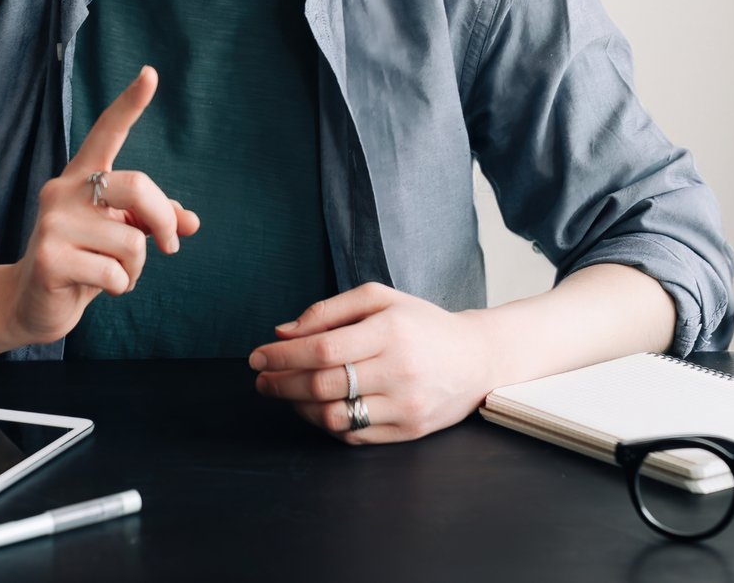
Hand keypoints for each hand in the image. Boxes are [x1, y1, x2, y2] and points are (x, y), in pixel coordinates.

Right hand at [1, 66, 199, 345]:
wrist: (30, 302)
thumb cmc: (84, 261)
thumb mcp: (121, 234)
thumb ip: (154, 221)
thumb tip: (192, 222)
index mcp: (81, 177)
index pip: (107, 132)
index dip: (130, 104)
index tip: (151, 74)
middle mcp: (63, 190)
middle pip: (136, 186)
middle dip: (163, 220)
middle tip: (170, 246)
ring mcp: (52, 223)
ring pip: (131, 240)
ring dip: (136, 267)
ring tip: (117, 274)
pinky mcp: (50, 259)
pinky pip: (115, 273)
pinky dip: (121, 287)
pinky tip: (100, 289)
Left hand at [248, 283, 495, 444]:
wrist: (477, 359)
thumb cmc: (421, 324)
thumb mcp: (380, 299)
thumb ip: (329, 310)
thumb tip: (283, 332)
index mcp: (390, 330)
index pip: (323, 348)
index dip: (282, 355)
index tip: (257, 356)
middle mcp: (399, 369)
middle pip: (323, 383)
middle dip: (281, 382)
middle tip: (260, 379)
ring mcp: (405, 404)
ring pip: (335, 415)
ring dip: (298, 407)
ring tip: (285, 393)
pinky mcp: (409, 430)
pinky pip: (354, 435)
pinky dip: (325, 423)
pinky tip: (315, 408)